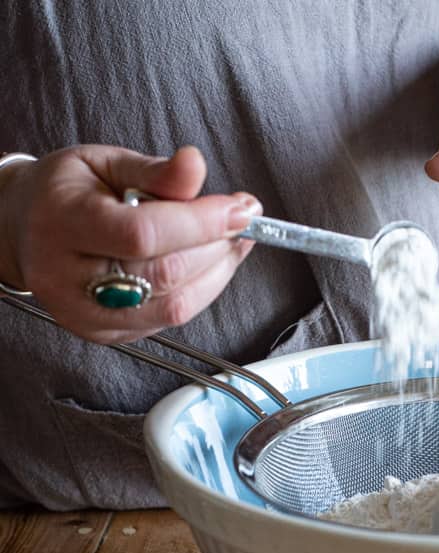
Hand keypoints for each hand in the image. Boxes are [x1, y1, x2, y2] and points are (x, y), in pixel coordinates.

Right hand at [0, 145, 260, 343]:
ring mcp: (87, 314)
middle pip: (164, 274)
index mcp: (62, 223)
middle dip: (218, 246)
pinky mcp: (107, 333)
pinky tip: (211, 263)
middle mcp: (68, 278)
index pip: (142, 233)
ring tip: (234, 240)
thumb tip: (196, 166)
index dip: (201, 222)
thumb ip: (154, 171)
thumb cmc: (68, 192)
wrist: (25, 231)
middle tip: (244, 219)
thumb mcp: (104, 163)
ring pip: (174, 305)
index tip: (243, 208)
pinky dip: (202, 290)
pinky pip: (170, 319)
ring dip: (218, 272)